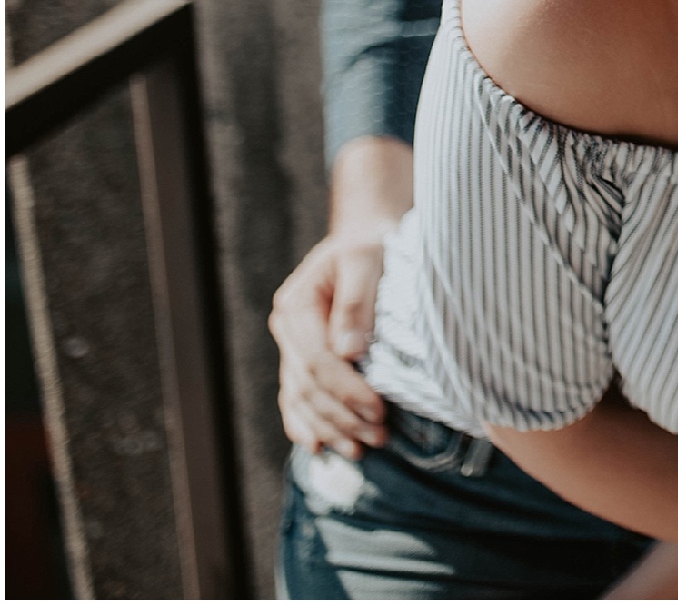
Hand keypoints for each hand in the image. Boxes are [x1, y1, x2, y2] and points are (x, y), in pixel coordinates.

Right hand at [269, 229, 389, 458]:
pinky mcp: (303, 355)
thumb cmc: (372, 244)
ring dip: (330, 427)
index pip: (318, 361)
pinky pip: (296, 397)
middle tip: (380, 436)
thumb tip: (349, 352)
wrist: (366, 236)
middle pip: (308, 386)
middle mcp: (288, 328)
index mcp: (297, 305)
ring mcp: (291, 344)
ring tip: (362, 449)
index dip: (347, 390)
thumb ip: (356, 302)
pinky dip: (307, 423)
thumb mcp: (367, 260)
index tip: (380, 410)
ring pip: (301, 397)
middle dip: (342, 416)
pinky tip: (322, 446)